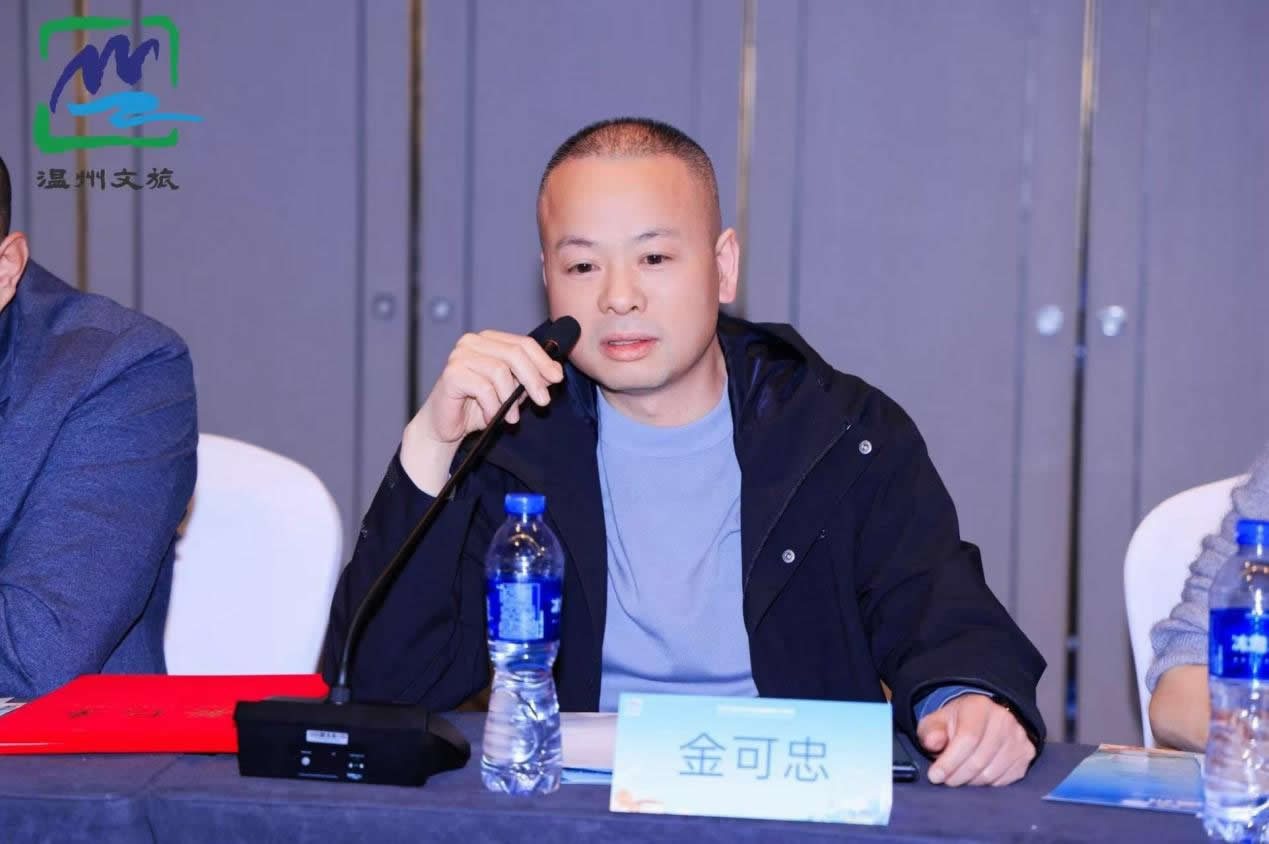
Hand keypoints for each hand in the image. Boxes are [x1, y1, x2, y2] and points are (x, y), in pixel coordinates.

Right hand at [401, 330, 564, 493]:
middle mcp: (472, 342)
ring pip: (500, 371)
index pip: (522, 343)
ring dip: (511, 399)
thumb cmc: (477, 406)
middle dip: (534, 379)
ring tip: (512, 418)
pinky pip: (484, 388)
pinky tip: (492, 417)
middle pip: (515, 354)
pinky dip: (493, 407)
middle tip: (544, 401)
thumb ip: (529, 378)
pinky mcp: (451, 373)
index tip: (557, 378)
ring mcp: (459, 356)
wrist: (445, 426)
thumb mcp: (510, 391)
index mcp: (488, 340)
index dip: (543, 360)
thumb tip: (555, 372)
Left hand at [916, 694, 1035, 786]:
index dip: (949, 761)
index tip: (935, 776)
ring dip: (971, 782)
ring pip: (991, 773)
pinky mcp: (1027, 753)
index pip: (967, 738)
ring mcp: (1019, 737)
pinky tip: (976, 775)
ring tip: (959, 776)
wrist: (984, 720)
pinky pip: (1005, 780)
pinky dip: (987, 784)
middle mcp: (1004, 719)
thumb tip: (933, 742)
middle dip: (957, 775)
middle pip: (979, 760)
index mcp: (979, 706)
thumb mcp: (937, 722)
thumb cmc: (956, 723)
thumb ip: (931, 732)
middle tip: (945, 780)